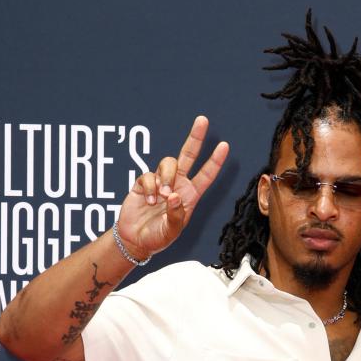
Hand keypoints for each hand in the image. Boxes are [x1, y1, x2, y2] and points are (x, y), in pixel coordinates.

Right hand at [116, 115, 229, 260]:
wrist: (135, 240)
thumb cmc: (158, 238)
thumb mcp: (171, 232)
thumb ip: (175, 216)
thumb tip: (175, 196)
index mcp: (190, 196)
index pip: (205, 175)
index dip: (215, 161)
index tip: (224, 145)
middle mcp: (177, 185)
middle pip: (188, 155)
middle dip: (195, 137)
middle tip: (203, 120)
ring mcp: (161, 182)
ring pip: (168, 163)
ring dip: (166, 177)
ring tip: (162, 197)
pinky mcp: (144, 183)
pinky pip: (149, 175)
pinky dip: (150, 187)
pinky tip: (149, 201)